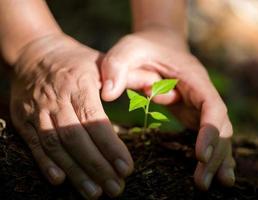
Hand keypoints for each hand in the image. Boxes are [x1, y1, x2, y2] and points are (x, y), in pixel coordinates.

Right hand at [10, 34, 132, 198]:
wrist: (34, 53)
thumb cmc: (74, 61)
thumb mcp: (101, 61)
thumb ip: (127, 75)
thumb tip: (153, 85)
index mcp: (79, 83)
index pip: (96, 120)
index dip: (111, 146)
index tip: (126, 167)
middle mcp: (57, 99)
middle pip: (77, 138)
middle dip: (97, 166)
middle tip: (116, 188)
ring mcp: (38, 110)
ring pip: (56, 145)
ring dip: (75, 171)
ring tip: (94, 193)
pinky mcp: (24, 119)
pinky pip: (34, 144)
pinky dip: (45, 163)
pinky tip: (60, 180)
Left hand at [100, 27, 234, 189]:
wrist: (158, 44)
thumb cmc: (144, 46)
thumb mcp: (128, 48)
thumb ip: (117, 64)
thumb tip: (108, 94)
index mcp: (193, 77)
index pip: (211, 106)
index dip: (210, 130)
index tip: (200, 155)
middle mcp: (202, 93)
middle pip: (220, 126)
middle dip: (214, 154)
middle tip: (202, 183)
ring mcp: (200, 105)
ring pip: (218, 135)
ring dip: (217, 160)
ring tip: (211, 186)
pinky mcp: (193, 114)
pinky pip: (207, 137)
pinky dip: (213, 156)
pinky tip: (213, 175)